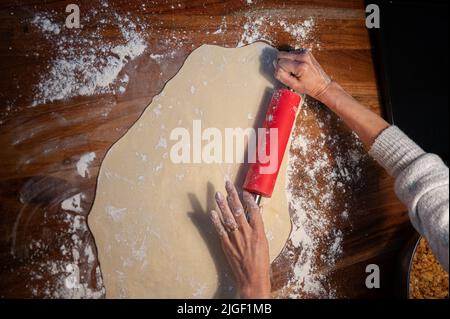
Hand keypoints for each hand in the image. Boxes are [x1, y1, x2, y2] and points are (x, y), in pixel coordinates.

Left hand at [209, 181, 270, 298]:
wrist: (252, 279)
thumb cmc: (261, 263)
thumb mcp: (265, 243)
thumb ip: (259, 228)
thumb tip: (258, 215)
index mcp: (258, 232)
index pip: (254, 210)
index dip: (248, 199)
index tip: (244, 191)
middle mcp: (247, 233)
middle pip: (239, 210)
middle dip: (232, 196)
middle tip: (227, 184)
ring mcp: (236, 239)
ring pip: (228, 218)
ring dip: (222, 205)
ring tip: (218, 194)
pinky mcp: (227, 245)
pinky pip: (220, 230)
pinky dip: (216, 221)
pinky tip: (212, 212)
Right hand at [274, 49, 331, 100]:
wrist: (322, 85)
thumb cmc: (309, 87)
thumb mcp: (293, 86)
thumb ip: (282, 75)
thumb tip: (275, 64)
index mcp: (301, 66)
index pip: (280, 64)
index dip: (281, 71)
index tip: (288, 77)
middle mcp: (303, 57)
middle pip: (281, 55)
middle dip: (282, 65)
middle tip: (290, 73)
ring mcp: (305, 53)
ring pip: (285, 54)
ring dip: (287, 62)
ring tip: (295, 71)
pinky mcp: (306, 52)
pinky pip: (291, 53)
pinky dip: (291, 60)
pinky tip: (297, 67)